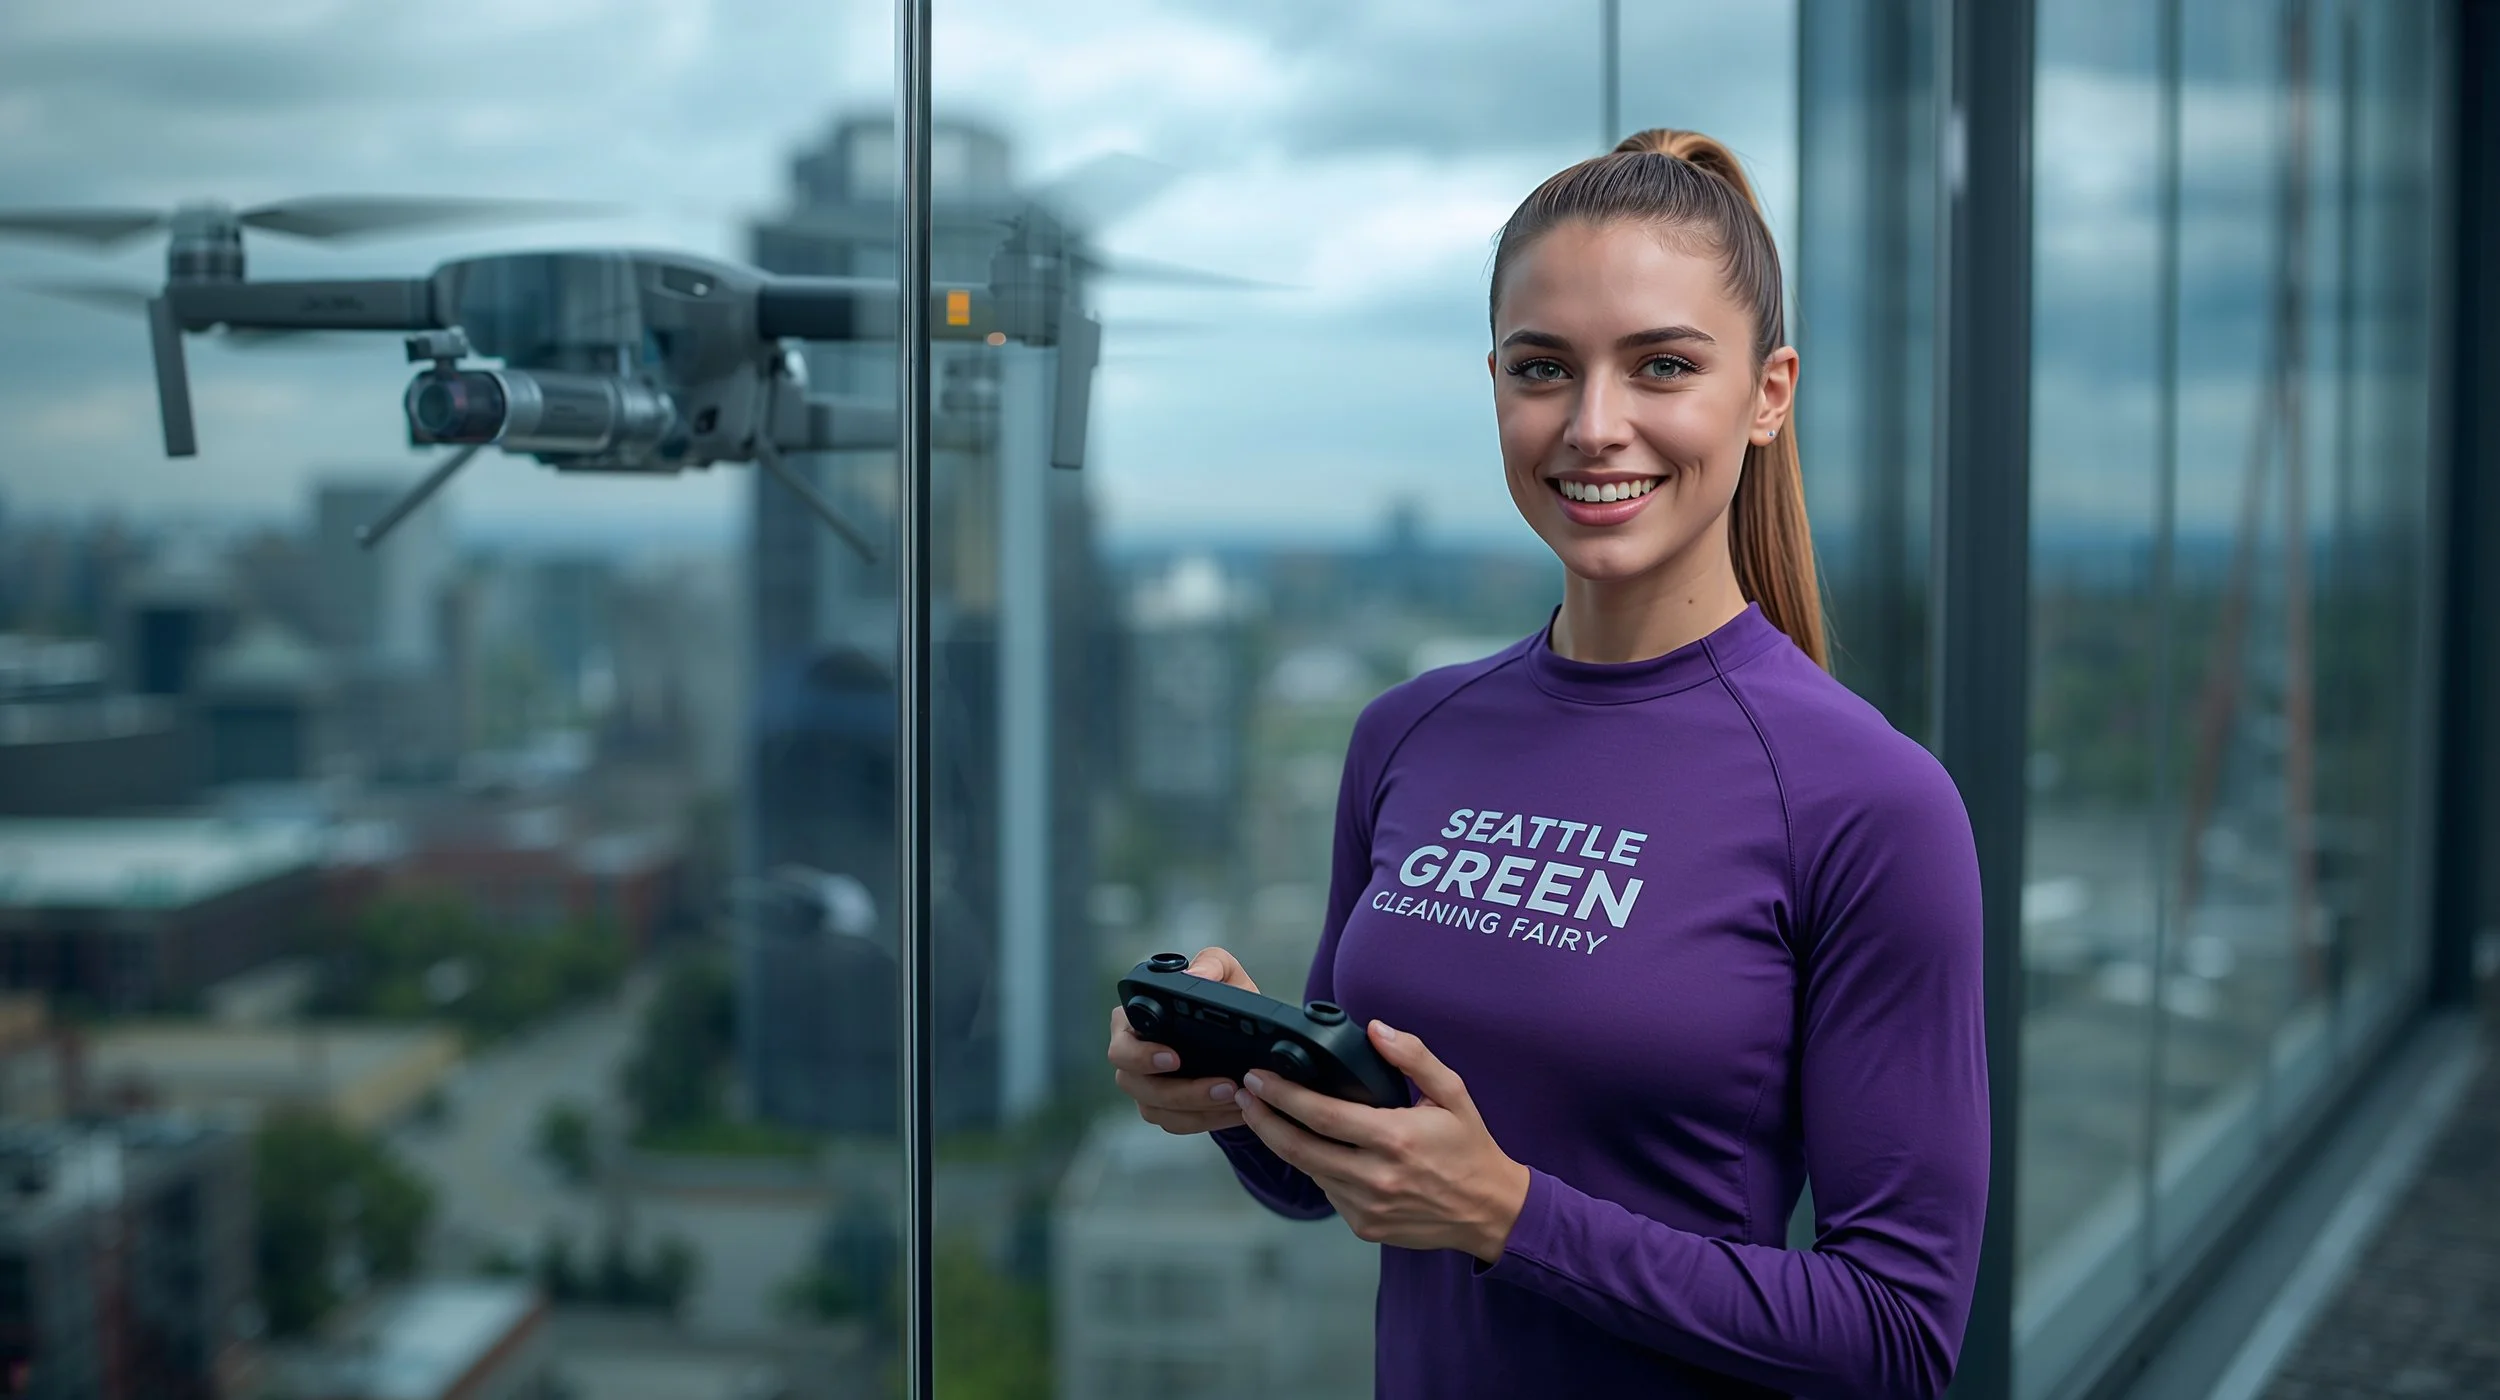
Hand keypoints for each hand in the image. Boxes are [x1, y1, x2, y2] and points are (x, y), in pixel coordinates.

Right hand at [1106, 946, 1261, 1134]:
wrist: (1243, 1039)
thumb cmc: (1226, 1001)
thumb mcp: (1227, 976)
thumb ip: (1213, 965)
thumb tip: (1196, 976)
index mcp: (1133, 1020)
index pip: (1122, 1043)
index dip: (1142, 1056)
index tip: (1176, 1058)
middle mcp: (1130, 1056)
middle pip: (1134, 1084)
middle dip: (1180, 1090)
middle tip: (1224, 1086)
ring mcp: (1143, 1087)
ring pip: (1157, 1109)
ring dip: (1200, 1108)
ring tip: (1238, 1097)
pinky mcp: (1163, 1110)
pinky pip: (1179, 1124)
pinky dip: (1210, 1120)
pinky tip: (1238, 1111)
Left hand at [1234, 1020, 1530, 1262]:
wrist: (1491, 1210)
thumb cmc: (1470, 1147)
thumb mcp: (1452, 1092)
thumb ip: (1413, 1056)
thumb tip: (1375, 1028)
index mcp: (1394, 1138)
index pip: (1320, 1114)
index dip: (1281, 1094)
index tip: (1257, 1076)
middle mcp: (1375, 1178)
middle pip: (1298, 1147)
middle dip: (1263, 1117)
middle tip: (1244, 1093)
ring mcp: (1367, 1207)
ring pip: (1308, 1170)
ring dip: (1282, 1142)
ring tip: (1265, 1115)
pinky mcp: (1364, 1226)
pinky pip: (1327, 1191)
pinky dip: (1316, 1168)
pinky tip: (1312, 1147)